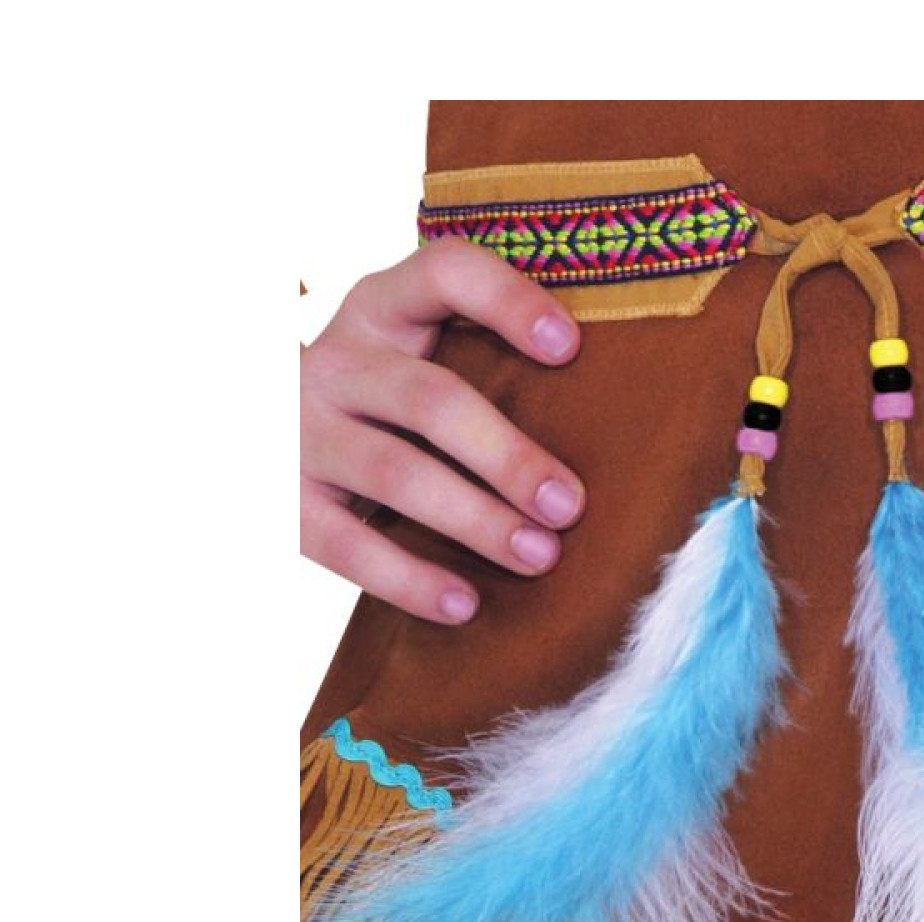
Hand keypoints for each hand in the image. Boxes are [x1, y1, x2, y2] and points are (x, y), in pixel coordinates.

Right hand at [301, 238, 586, 623]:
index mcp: (383, 307)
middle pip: (429, 400)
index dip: (506, 301)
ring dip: (475, 520)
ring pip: (395, 473)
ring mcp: (300, 429)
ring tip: (539, 556)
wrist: (262, 435)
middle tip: (570, 505)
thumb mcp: (417, 357)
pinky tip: (465, 604)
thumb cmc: (387, 402)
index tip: (569, 346)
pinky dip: (409, 579)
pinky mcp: (283, 500)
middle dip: (507, 455)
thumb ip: (484, 363)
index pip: (443, 272)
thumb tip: (617, 416)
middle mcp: (336, 359)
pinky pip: (346, 545)